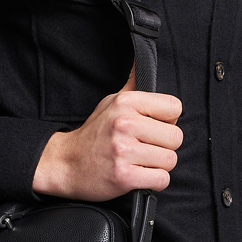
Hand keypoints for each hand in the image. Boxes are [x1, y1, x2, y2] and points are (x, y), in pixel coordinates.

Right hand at [32, 61, 182, 199]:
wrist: (66, 163)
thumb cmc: (93, 134)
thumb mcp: (111, 102)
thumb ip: (132, 85)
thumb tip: (141, 59)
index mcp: (126, 102)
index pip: (174, 107)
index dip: (168, 121)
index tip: (153, 128)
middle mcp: (125, 124)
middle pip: (176, 137)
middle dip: (165, 146)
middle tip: (146, 148)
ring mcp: (123, 151)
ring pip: (170, 160)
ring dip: (159, 166)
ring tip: (140, 162)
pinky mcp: (124, 176)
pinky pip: (161, 180)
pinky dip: (153, 181)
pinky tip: (138, 175)